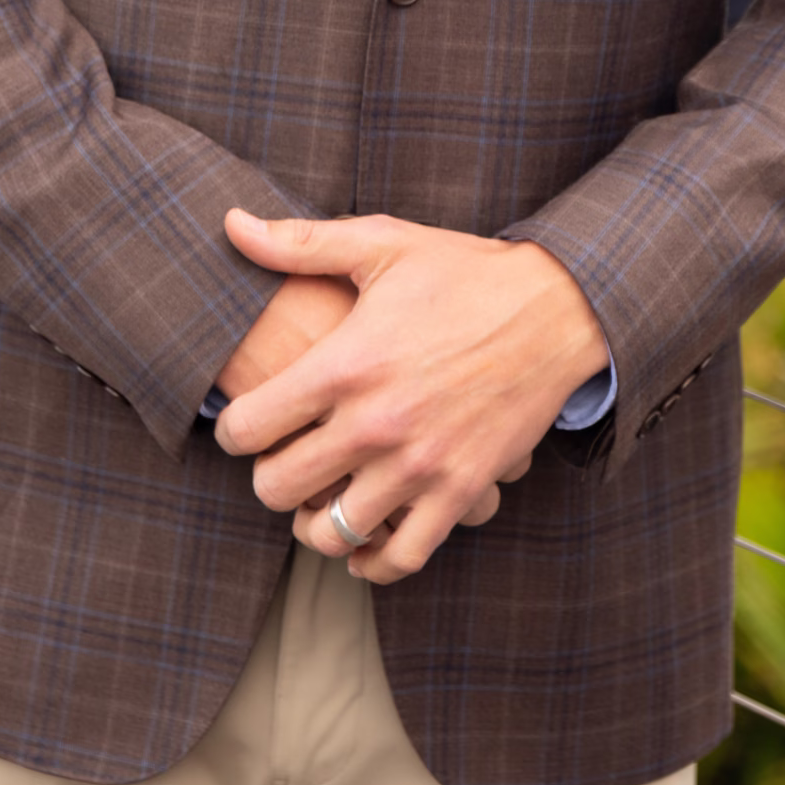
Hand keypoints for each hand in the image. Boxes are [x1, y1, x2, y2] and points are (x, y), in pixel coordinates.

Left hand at [215, 209, 607, 584]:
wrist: (556, 308)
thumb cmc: (462, 272)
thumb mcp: (381, 244)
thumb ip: (298, 243)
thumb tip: (229, 222)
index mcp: (345, 364)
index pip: (248, 428)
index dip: (232, 429)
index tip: (245, 421)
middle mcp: (375, 424)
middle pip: (278, 490)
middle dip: (268, 478)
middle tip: (280, 459)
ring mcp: (420, 466)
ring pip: (331, 532)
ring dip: (314, 521)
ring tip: (318, 496)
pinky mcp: (460, 492)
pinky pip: (401, 557)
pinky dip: (372, 561)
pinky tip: (362, 541)